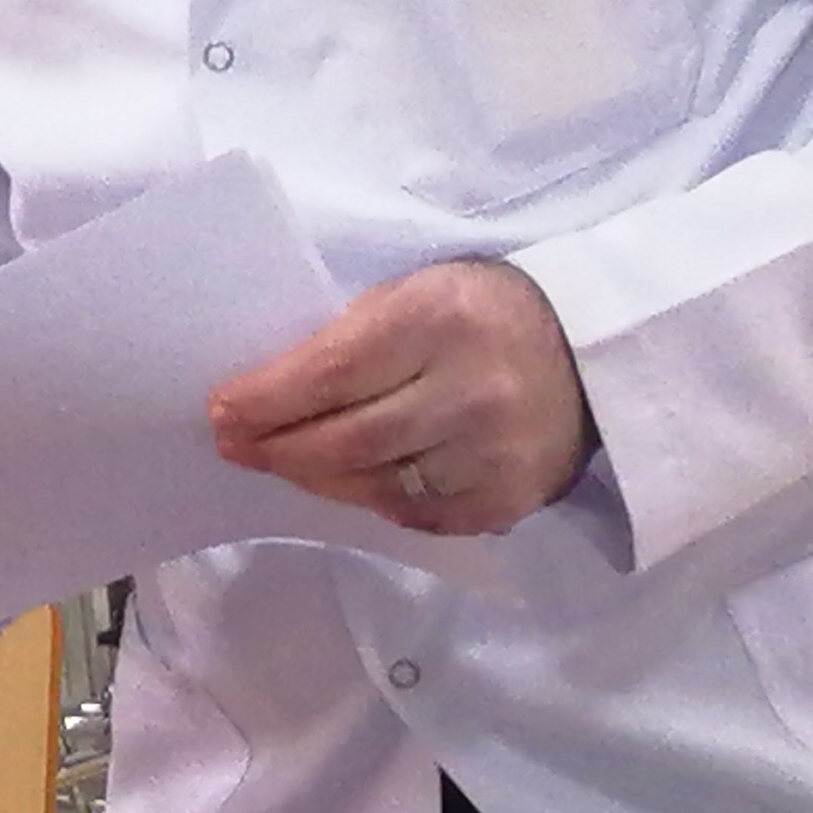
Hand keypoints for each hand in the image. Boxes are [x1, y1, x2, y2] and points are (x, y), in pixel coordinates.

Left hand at [206, 258, 595, 537]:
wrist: (590, 355)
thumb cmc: (480, 315)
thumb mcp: (416, 296)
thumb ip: (350, 341)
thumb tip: (265, 398)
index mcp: (439, 321)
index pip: (332, 373)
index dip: (267, 401)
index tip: (222, 412)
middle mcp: (470, 391)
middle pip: (347, 441)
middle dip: (279, 448)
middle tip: (236, 447)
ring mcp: (491, 454)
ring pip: (374, 487)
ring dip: (317, 479)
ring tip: (285, 463)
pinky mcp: (504, 501)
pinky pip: (414, 516)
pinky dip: (373, 500)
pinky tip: (350, 483)